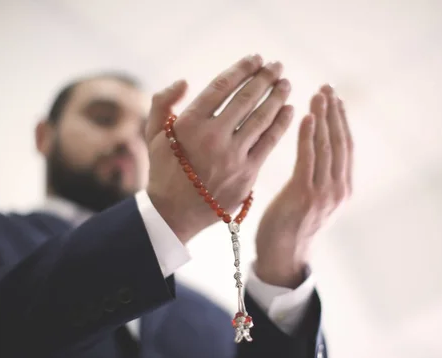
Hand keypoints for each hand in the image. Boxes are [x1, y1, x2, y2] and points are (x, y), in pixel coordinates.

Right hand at [145, 55, 293, 242]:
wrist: (174, 214)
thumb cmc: (164, 171)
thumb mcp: (153, 135)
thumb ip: (163, 103)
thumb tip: (184, 81)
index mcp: (189, 124)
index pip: (221, 87)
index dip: (242, 70)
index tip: (256, 59)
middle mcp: (212, 137)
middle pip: (246, 99)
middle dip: (265, 78)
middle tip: (277, 66)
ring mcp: (232, 156)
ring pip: (261, 118)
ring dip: (277, 97)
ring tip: (285, 84)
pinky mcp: (247, 173)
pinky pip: (269, 142)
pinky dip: (281, 124)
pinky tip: (289, 110)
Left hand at [255, 85, 352, 287]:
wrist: (283, 255)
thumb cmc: (292, 225)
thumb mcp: (314, 199)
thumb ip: (321, 176)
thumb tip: (320, 150)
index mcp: (343, 188)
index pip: (346, 146)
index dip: (342, 120)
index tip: (335, 98)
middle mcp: (339, 189)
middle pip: (339, 142)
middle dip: (334, 112)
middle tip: (328, 88)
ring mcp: (324, 192)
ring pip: (327, 146)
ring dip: (323, 117)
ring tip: (319, 95)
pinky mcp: (305, 195)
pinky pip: (308, 159)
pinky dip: (309, 136)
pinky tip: (307, 117)